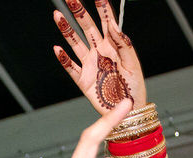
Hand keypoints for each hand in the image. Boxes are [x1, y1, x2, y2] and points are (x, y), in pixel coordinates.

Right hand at [53, 0, 146, 114]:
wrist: (129, 112)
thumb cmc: (134, 88)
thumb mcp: (133, 64)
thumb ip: (123, 44)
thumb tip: (112, 25)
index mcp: (113, 46)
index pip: (106, 22)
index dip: (101, 8)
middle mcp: (99, 52)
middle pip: (87, 27)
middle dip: (79, 12)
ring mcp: (90, 65)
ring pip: (75, 43)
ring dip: (66, 30)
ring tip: (58, 16)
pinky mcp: (83, 80)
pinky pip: (70, 67)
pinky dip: (63, 59)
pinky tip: (57, 48)